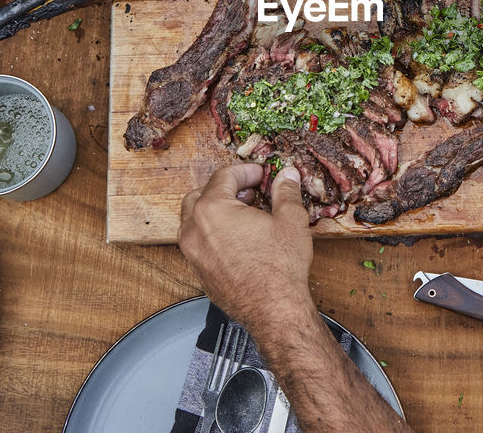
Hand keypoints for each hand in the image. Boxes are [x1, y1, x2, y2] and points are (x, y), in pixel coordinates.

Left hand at [179, 164, 314, 334]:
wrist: (274, 310)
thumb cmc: (280, 268)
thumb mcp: (290, 219)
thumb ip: (285, 191)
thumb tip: (287, 176)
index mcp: (212, 210)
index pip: (223, 177)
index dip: (245, 171)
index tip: (260, 174)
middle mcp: (194, 230)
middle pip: (201, 195)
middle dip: (226, 189)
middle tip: (250, 191)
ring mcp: (193, 253)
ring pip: (195, 220)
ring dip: (216, 210)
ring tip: (244, 214)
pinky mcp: (198, 271)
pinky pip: (199, 242)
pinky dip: (213, 232)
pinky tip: (238, 238)